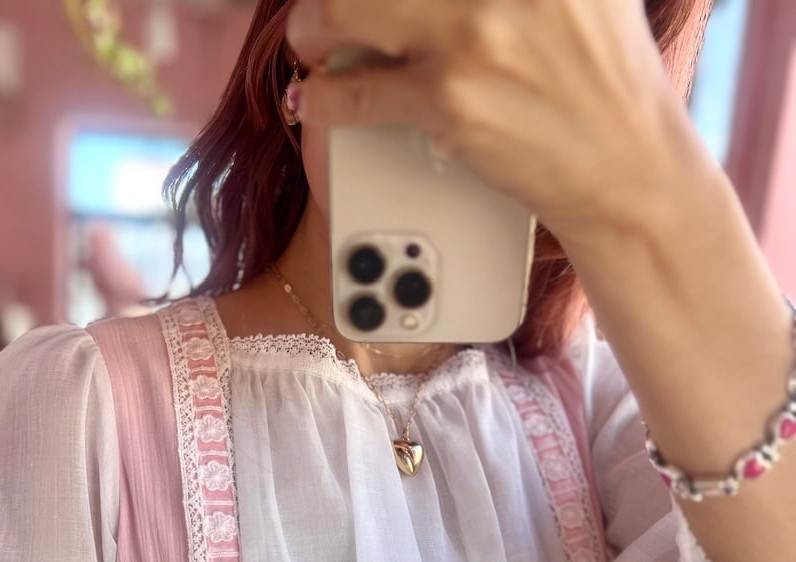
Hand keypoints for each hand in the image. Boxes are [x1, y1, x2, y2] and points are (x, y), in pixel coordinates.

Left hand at [285, 0, 690, 245]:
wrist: (628, 166)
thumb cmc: (605, 78)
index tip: (383, 3)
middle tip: (326, 8)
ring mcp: (473, 29)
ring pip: (344, 7)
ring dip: (311, 26)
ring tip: (311, 42)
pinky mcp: (451, 97)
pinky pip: (355, 92)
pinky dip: (323, 99)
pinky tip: (316, 100)